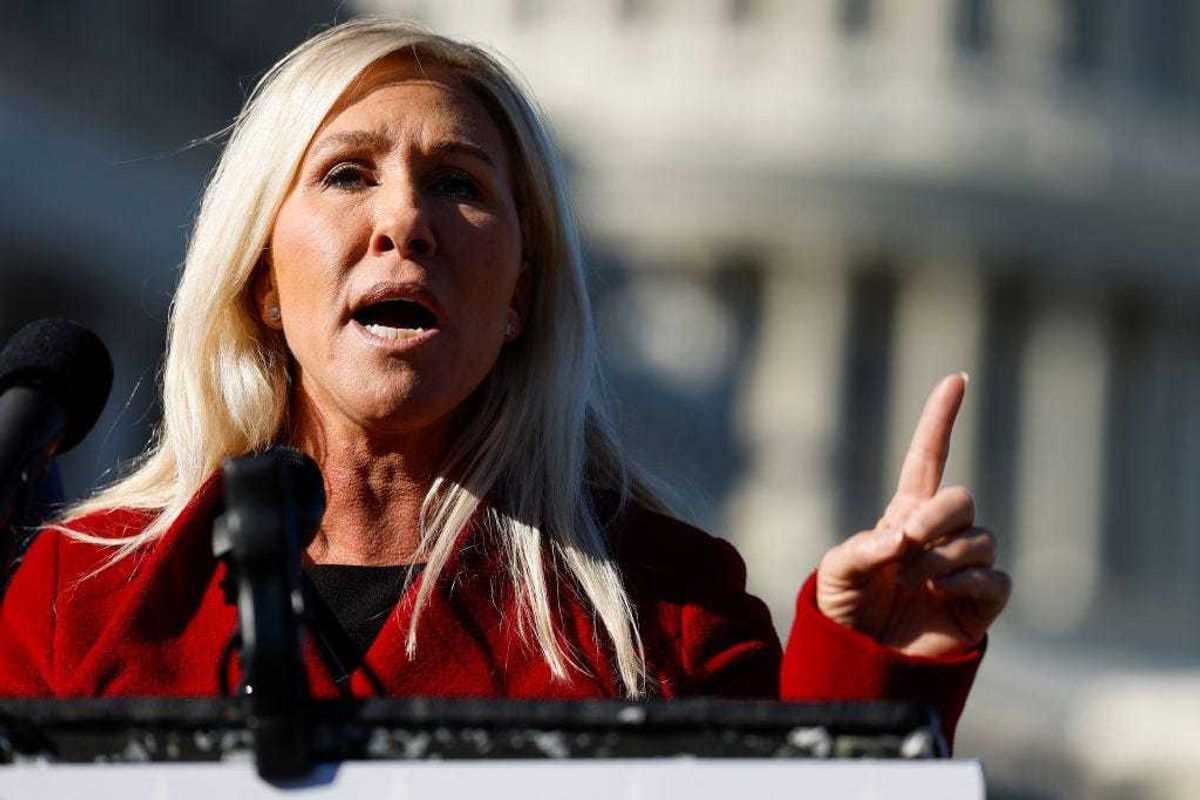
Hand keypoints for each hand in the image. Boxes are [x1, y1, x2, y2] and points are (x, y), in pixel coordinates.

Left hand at [816, 373, 1011, 657]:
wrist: (861, 659)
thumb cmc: (845, 606)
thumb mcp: (835, 570)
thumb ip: (861, 548)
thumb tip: (900, 541)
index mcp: (905, 513)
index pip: (928, 457)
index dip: (940, 419)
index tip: (956, 378)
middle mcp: (940, 534)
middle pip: (961, 499)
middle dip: (936, 518)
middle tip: (906, 544)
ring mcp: (964, 567)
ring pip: (977, 541)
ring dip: (940, 559)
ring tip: (908, 581)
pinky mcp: (982, 602)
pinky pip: (994, 579)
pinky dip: (968, 583)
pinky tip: (941, 592)